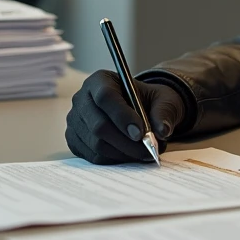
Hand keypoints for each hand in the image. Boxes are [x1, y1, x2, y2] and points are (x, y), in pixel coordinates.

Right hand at [65, 71, 185, 164]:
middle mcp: (81, 98)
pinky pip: (93, 156)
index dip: (122, 116)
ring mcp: (75, 121)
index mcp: (100, 80)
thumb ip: (164, 111)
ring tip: (144, 152)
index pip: (105, 97)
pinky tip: (129, 154)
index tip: (141, 133)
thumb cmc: (148, 101)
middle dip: (125, 142)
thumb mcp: (163, 99)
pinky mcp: (75, 140)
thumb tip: (162, 130)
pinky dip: (114, 159)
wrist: (138, 110)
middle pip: (98, 125)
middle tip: (148, 149)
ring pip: (96, 144)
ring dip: (123, 153)